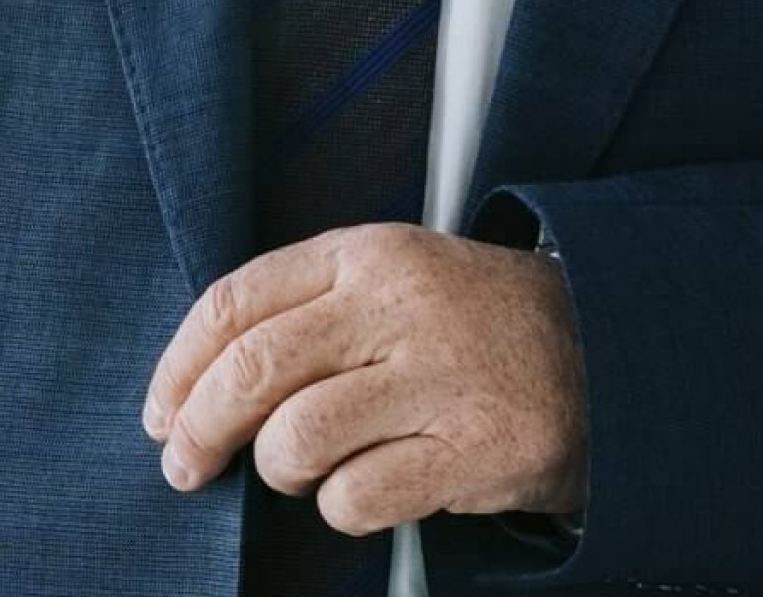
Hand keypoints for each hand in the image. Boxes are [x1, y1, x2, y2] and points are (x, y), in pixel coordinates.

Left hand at [142, 221, 587, 536]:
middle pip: (252, 369)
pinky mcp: (468, 447)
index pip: (236, 300)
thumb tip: (197, 379)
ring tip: (304, 470)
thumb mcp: (393, 279)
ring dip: (280, 470)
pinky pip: (357, 498)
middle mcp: (397, 304)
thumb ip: (308, 309)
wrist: (602, 349)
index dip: (179, 365)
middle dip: (199, 429)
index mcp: (367, 254)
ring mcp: (436, 375)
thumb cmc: (473, 323)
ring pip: (296, 438)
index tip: (160, 410)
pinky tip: (369, 488)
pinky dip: (343, 508)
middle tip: (186, 467)